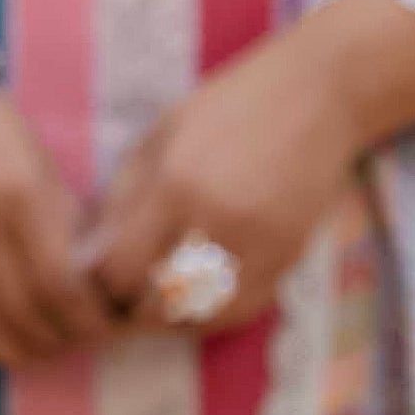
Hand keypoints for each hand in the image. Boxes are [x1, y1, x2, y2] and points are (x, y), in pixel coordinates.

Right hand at [0, 77, 106, 370]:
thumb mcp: (32, 156)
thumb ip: (58, 218)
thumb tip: (88, 283)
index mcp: (13, 192)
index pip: (58, 284)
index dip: (87, 320)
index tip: (103, 327)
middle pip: (20, 316)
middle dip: (56, 342)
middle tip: (73, 343)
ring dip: (13, 351)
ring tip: (34, 349)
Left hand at [80, 30, 368, 334]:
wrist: (322, 94)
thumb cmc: (233, 105)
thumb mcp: (163, 133)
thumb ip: (125, 194)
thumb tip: (92, 254)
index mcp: (178, 184)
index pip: (122, 268)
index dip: (103, 282)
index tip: (99, 276)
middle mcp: (219, 221)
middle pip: (159, 303)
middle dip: (134, 310)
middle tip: (122, 301)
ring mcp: (260, 244)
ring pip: (202, 317)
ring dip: (174, 320)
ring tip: (158, 303)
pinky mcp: (290, 256)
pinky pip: (242, 308)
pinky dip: (214, 313)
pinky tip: (199, 296)